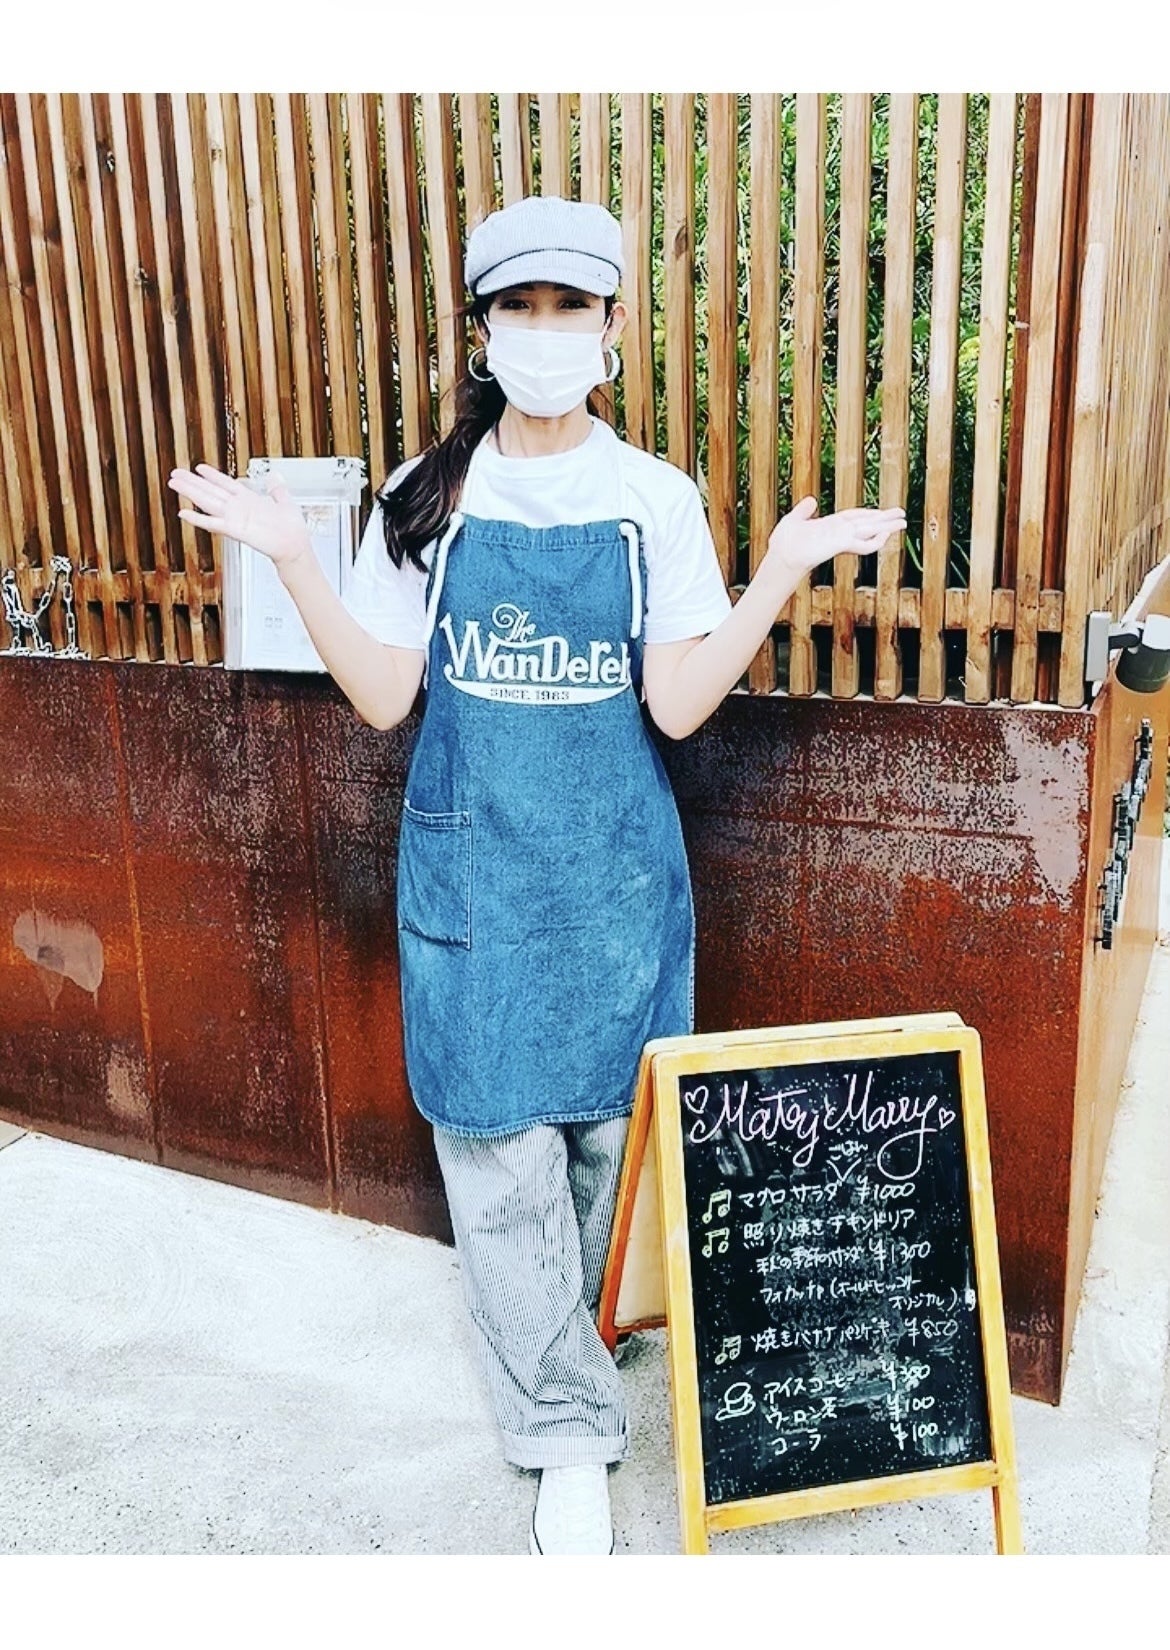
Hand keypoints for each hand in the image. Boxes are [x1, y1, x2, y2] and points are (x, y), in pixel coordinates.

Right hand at [167, 463, 311, 567]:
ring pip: (207, 502)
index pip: (226, 483)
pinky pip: (213, 523)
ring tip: (174, 484)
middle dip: (192, 482)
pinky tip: (183, 513)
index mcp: (249, 499)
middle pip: (211, 491)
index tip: (199, 467)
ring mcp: (235, 518)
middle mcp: (238, 507)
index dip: (212, 475)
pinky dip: (198, 519)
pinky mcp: (235, 530)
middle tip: (175, 473)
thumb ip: (277, 490)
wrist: (295, 545)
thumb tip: (275, 477)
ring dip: (190, 492)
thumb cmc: (291, 527)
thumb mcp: (284, 501)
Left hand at [765, 495, 906, 577]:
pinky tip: (887, 534)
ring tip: (903, 522)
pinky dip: (876, 540)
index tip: (881, 512)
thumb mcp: (794, 520)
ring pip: (870, 532)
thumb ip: (804, 511)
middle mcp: (839, 533)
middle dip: (884, 519)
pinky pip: (863, 543)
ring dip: (886, 527)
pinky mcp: (841, 544)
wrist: (781, 556)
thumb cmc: (784, 543)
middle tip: (901, 515)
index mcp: (830, 526)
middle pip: (867, 524)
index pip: (854, 517)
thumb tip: (811, 500)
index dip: (868, 514)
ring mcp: (841, 539)